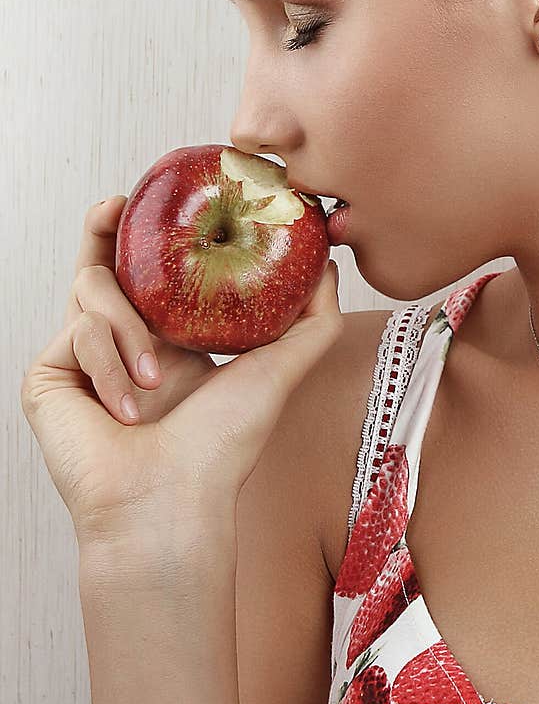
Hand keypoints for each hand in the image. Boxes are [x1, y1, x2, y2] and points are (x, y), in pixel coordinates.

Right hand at [21, 196, 342, 557]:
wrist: (170, 501)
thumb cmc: (223, 446)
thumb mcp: (278, 370)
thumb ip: (310, 319)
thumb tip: (326, 265)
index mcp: (170, 344)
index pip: (151, 275)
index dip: (149, 236)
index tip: (161, 201)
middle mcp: (124, 346)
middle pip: (103, 265)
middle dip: (105, 230)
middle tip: (119, 204)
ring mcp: (81, 359)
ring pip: (93, 291)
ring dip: (130, 330)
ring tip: (156, 383)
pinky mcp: (47, 375)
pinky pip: (76, 332)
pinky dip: (110, 365)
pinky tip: (127, 408)